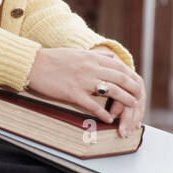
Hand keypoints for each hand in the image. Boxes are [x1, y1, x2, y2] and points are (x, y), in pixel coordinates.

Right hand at [24, 47, 145, 136]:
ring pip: (110, 90)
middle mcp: (90, 68)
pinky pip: (92, 105)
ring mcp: (82, 80)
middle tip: (138, 97)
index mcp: (92, 58)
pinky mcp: (72, 92)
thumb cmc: (54, 59)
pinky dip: (102, 113)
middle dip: (132, 89)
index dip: (130, 77)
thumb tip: (110, 57)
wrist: (34, 64)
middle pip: (119, 78)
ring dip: (124, 100)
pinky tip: (109, 120)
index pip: (119, 67)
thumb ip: (95, 55)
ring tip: (131, 107)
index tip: (137, 84)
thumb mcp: (78, 52)